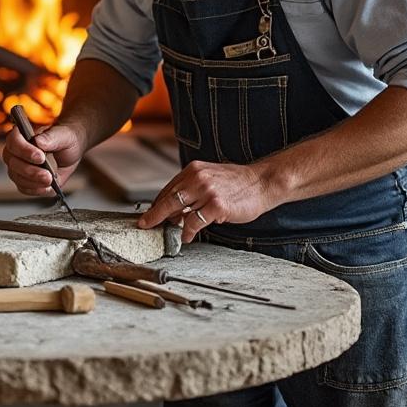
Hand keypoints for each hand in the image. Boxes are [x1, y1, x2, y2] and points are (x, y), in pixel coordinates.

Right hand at [3, 123, 83, 197]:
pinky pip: (23, 188)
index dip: (24, 151)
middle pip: (13, 162)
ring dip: (33, 182)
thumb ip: (52, 137)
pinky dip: (35, 189)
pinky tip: (47, 187)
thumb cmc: (65, 139)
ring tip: (50, 181)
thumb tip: (39, 142)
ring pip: (16, 177)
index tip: (40, 157)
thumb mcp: (64, 135)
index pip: (14, 141)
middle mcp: (15, 151)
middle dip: (30, 171)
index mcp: (22, 134)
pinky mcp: (23, 180)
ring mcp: (17, 166)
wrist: (71, 152)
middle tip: (47, 174)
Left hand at [137, 160, 276, 243]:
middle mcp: (198, 178)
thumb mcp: (211, 177)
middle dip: (154, 214)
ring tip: (168, 233)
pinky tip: (187, 237)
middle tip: (144, 224)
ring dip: (170, 224)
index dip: (157, 204)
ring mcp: (207, 191)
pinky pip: (194, 222)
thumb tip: (175, 208)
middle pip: (168, 199)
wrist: (262, 182)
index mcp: (194, 170)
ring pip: (177, 210)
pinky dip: (187, 232)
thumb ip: (193, 189)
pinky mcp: (217, 206)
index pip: (169, 188)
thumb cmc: (238, 183)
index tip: (148, 214)